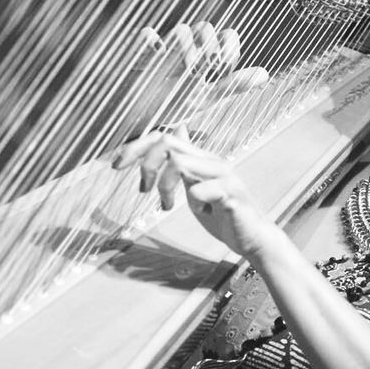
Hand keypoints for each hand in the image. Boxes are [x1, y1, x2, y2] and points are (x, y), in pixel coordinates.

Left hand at [112, 126, 281, 258]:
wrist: (252, 238)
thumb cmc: (223, 216)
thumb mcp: (196, 186)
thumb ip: (183, 163)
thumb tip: (178, 130)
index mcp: (201, 158)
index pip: (164, 137)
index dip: (136, 146)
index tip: (117, 164)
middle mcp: (212, 160)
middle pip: (168, 142)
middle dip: (145, 163)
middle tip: (142, 189)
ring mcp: (223, 175)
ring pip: (179, 163)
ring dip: (165, 186)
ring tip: (167, 205)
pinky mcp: (231, 193)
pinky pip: (199, 191)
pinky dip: (194, 204)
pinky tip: (204, 215)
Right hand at [125, 21, 267, 133]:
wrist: (141, 116)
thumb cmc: (175, 104)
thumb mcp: (207, 98)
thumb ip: (233, 85)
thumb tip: (264, 74)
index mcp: (206, 56)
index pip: (227, 37)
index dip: (229, 48)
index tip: (224, 67)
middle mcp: (188, 48)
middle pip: (205, 28)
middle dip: (208, 46)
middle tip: (207, 69)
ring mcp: (165, 48)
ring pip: (182, 30)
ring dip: (187, 49)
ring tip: (185, 71)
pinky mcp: (143, 51)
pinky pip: (147, 35)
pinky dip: (151, 40)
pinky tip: (156, 54)